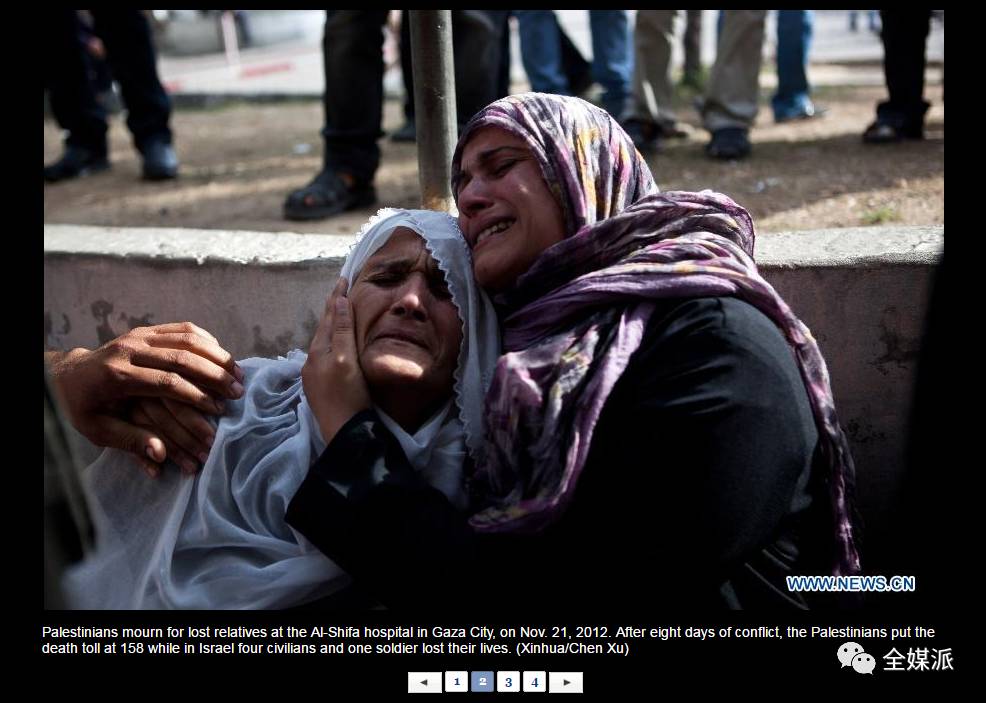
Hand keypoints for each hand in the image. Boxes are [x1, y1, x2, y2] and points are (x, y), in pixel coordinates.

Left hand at [46, 322, 242, 472]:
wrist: (66, 375)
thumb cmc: (84, 407)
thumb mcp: (98, 431)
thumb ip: (130, 442)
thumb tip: (160, 456)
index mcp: (117, 376)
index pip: (167, 383)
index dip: (197, 396)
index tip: (219, 409)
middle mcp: (130, 350)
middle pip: (182, 357)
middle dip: (215, 374)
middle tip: (239, 390)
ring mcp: (138, 335)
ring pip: (187, 338)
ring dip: (217, 355)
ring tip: (238, 373)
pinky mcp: (146, 329)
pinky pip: (182, 328)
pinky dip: (206, 340)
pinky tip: (221, 355)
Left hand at [303, 278, 370, 443]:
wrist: (345, 434)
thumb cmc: (350, 396)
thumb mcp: (346, 359)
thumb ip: (342, 331)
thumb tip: (338, 301)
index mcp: (318, 352)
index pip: (328, 318)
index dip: (336, 298)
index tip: (343, 279)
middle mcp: (312, 362)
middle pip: (323, 329)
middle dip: (331, 311)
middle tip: (341, 292)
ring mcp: (314, 377)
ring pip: (324, 344)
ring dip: (331, 327)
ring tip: (341, 315)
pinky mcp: (320, 390)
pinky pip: (326, 357)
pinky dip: (333, 344)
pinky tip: (338, 347)